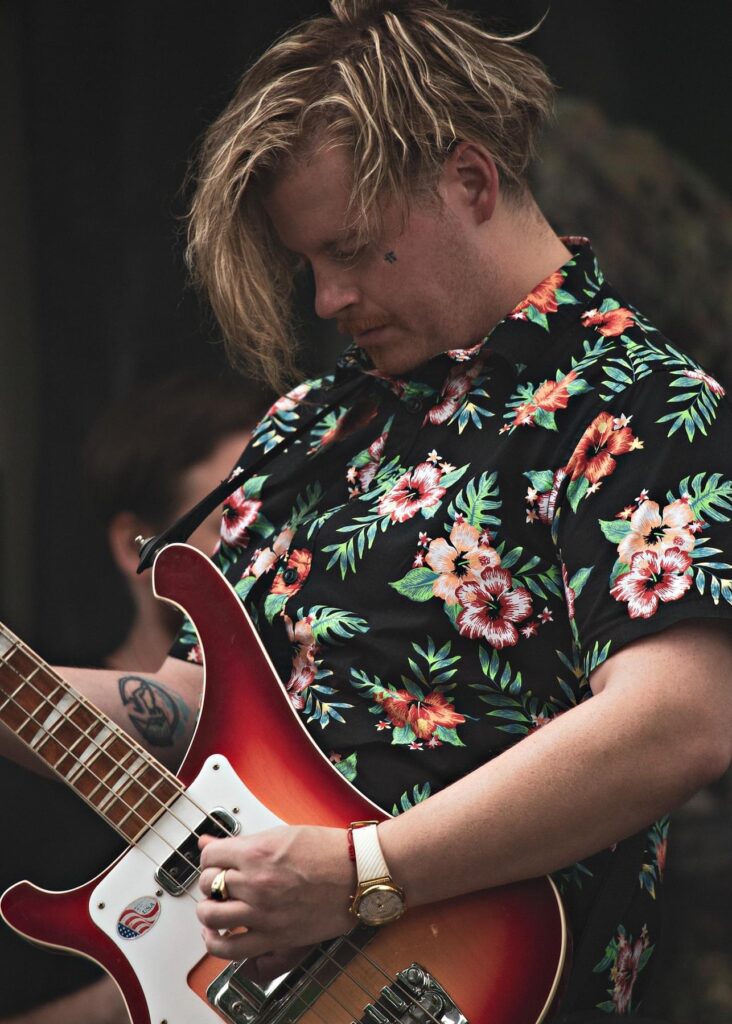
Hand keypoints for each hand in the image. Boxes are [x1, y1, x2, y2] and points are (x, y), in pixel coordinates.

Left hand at [197, 825, 355, 976]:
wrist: (357, 873)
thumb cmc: (326, 851)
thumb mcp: (280, 834)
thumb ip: (242, 843)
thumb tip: (209, 843)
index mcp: (256, 853)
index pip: (209, 858)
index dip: (211, 859)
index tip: (217, 862)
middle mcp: (255, 883)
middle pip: (207, 885)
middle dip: (211, 883)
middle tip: (221, 883)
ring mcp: (263, 912)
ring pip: (211, 917)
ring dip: (209, 912)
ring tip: (217, 907)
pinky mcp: (274, 936)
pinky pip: (230, 949)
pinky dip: (216, 943)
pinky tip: (218, 935)